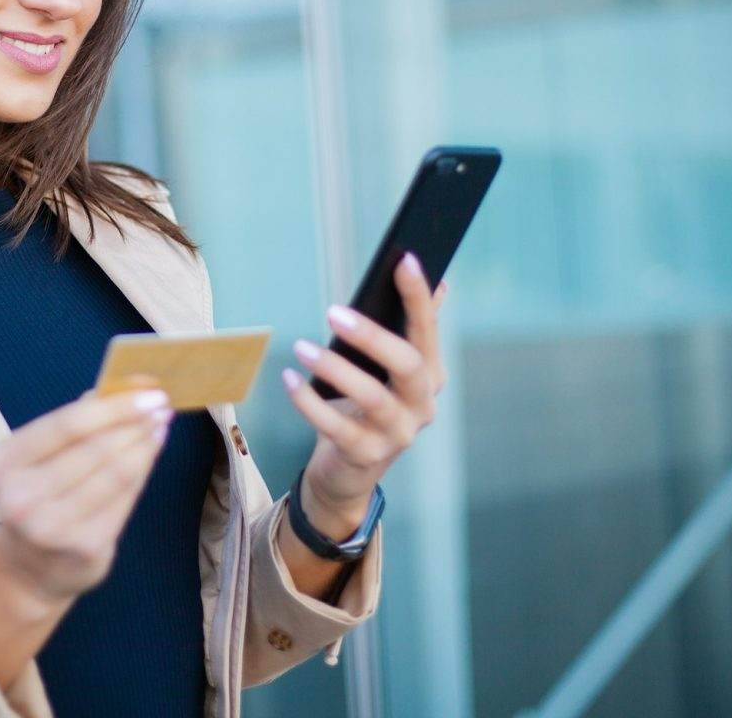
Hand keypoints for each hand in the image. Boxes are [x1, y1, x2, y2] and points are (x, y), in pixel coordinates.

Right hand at [0, 380, 172, 603]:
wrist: (28, 569)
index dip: (112, 407)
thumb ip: (73, 424)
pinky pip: (125, 499)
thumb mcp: (39, 458)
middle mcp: (21, 498)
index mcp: (3, 464)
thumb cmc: (39, 498)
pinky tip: (151, 454)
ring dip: (144, 445)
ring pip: (115, 473)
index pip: (66, 425)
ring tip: (161, 425)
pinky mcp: (84, 547)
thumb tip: (113, 386)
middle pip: (94, 449)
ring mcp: (52, 527)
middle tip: (162, 404)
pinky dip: (142, 471)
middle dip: (134, 422)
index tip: (146, 391)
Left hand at [281, 252, 448, 516]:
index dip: (418, 296)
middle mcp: (421, 405)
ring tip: (301, 346)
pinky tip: (290, 378)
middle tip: (334, 312)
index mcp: (430, 376)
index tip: (404, 259)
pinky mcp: (365, 455)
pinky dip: (308, 400)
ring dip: (334, 368)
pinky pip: (334, 425)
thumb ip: (412, 330)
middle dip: (372, 336)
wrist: (349, 471)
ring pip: (371, 397)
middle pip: (407, 365)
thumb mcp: (390, 370)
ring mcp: (397, 434)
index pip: (428, 330)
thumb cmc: (367, 409)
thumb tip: (441, 283)